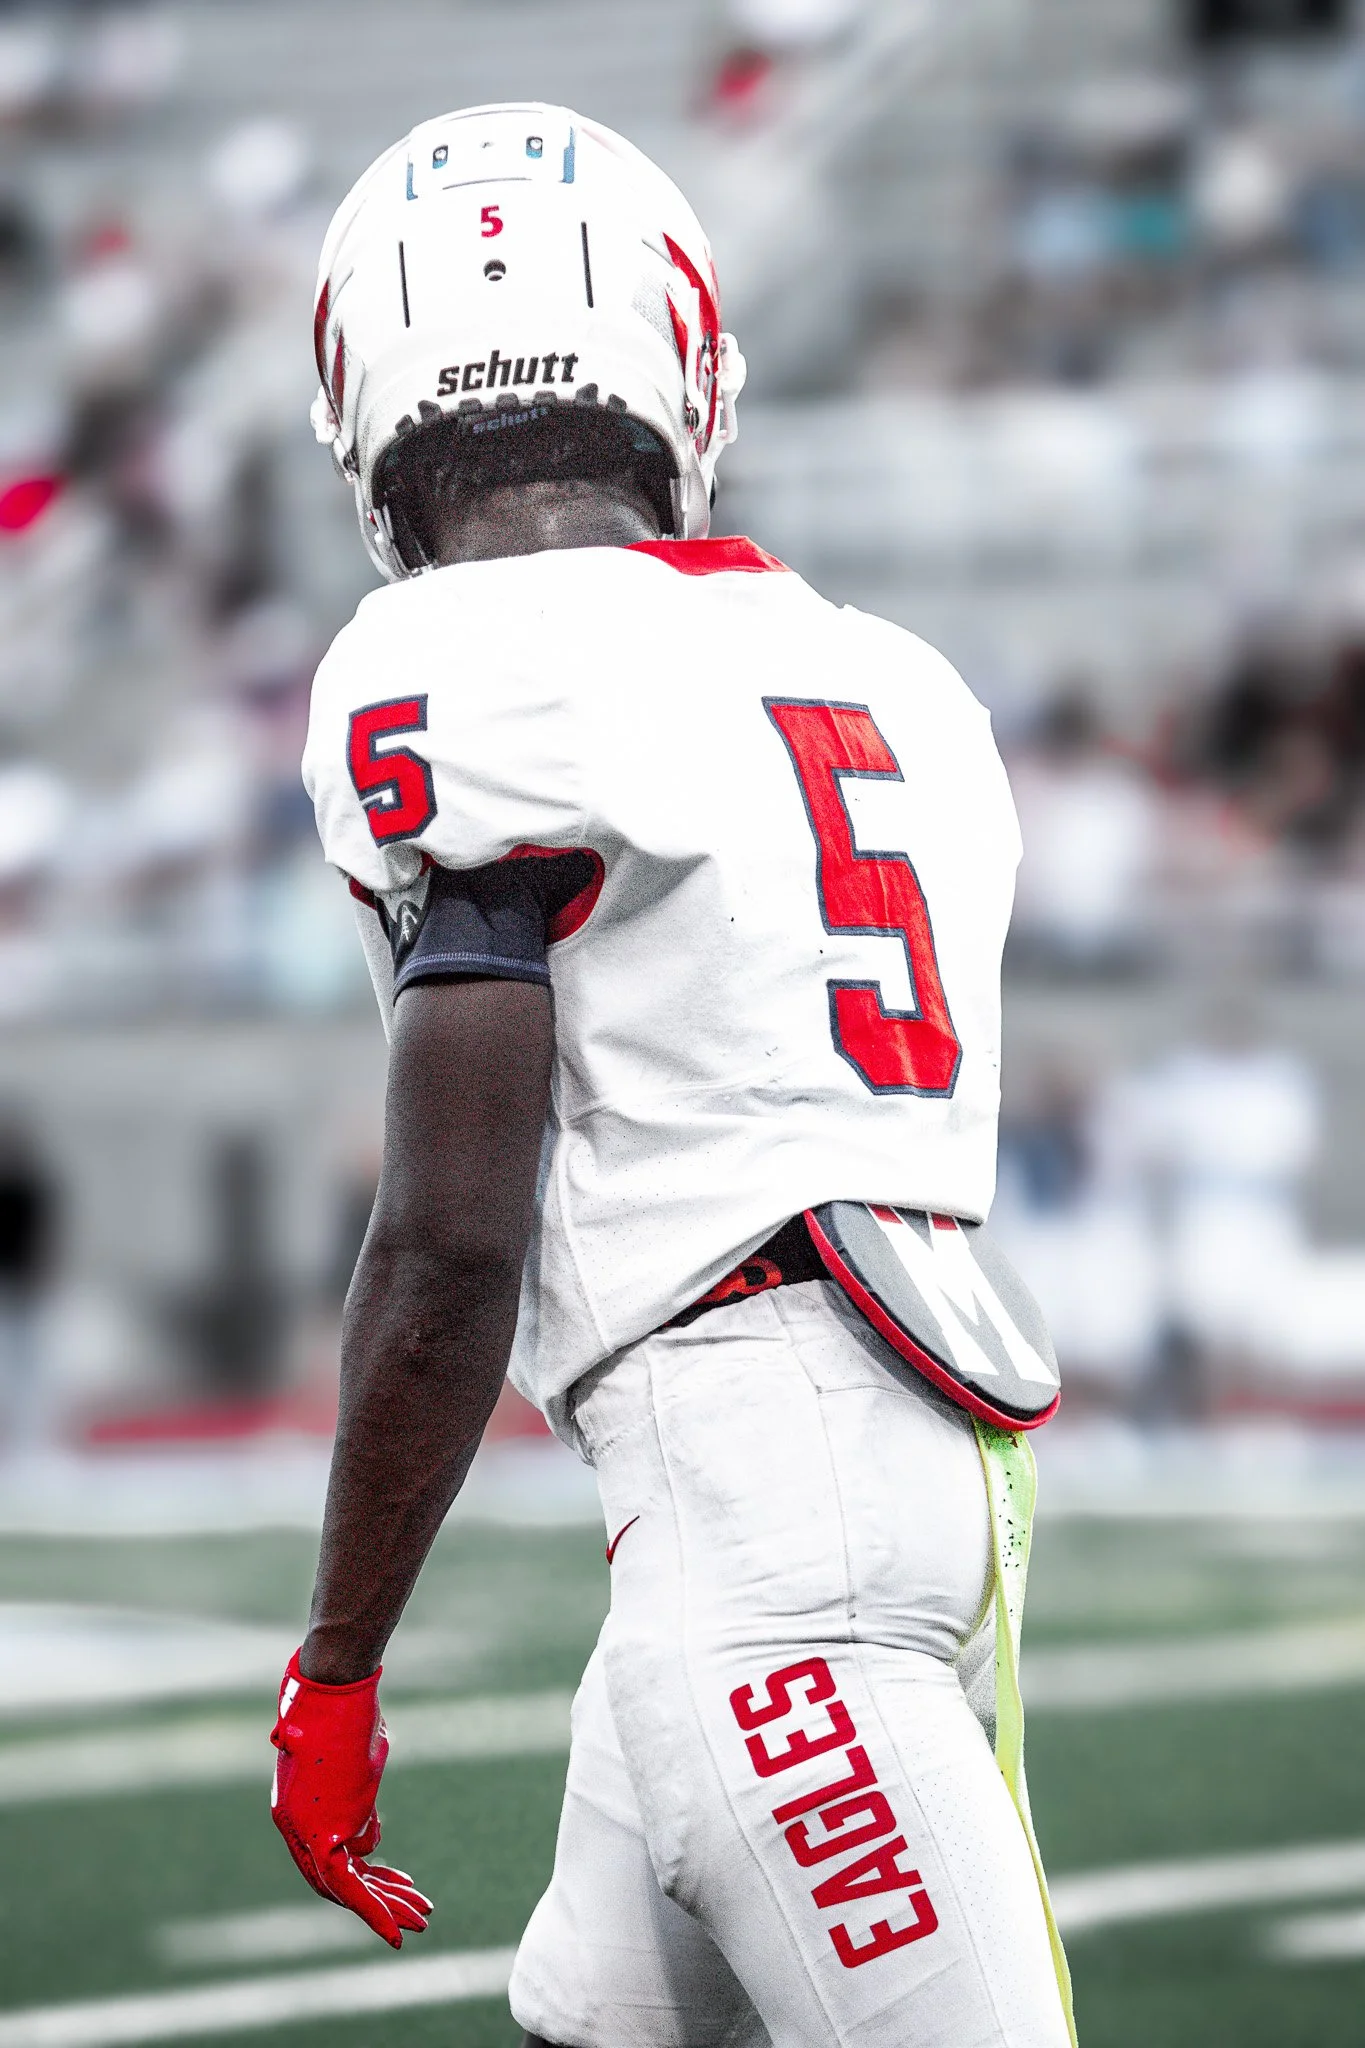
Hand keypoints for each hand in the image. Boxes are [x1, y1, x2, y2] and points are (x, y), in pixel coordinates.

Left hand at [270, 1650, 431, 1946]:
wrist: (332, 1686)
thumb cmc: (344, 1708)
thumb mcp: (354, 1761)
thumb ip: (356, 1799)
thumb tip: (367, 1831)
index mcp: (294, 1807)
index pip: (324, 1858)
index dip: (360, 1874)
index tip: (394, 1882)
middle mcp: (294, 1826)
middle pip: (334, 1880)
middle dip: (378, 1899)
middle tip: (415, 1913)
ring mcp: (308, 1831)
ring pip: (345, 1888)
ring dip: (386, 1908)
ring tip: (422, 1921)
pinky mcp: (325, 1832)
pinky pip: (350, 1885)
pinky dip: (375, 1912)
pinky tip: (397, 1931)